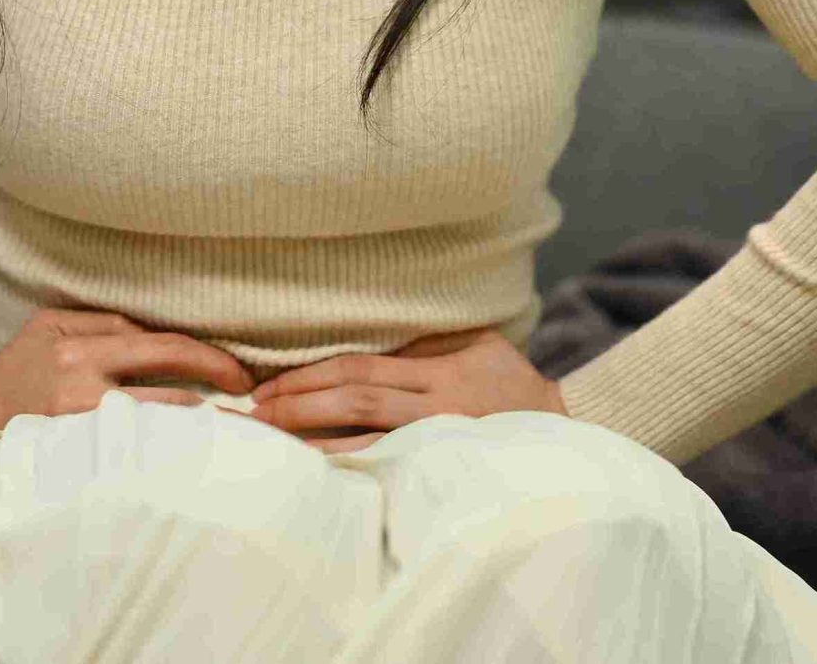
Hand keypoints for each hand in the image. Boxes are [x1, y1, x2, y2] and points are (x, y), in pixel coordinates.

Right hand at [0, 307, 257, 445]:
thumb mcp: (51, 325)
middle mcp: (82, 388)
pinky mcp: (75, 462)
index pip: (164, 349)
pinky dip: (168, 459)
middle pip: (171, 397)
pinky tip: (195, 465)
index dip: (211, 360)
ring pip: (159, 435)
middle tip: (257, 414)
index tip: (241, 376)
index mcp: (80, 348)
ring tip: (240, 443)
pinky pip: (135, 460)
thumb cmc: (15, 368)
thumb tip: (159, 332)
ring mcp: (80, 431)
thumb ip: (105, 322)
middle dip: (221, 405)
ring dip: (203, 438)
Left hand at [246, 326, 567, 453]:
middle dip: (297, 408)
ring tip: (268, 449)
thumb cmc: (512, 383)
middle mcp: (437, 408)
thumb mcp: (476, 344)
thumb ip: (423, 342)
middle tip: (249, 416)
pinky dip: (351, 477)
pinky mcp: (445, 471)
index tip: (264, 386)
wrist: (567, 435)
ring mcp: (442, 444)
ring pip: (367, 445)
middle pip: (354, 403)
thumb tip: (362, 335)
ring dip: (313, 447)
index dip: (309, 376)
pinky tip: (315, 482)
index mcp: (439, 373)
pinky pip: (390, 475)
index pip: (360, 369)